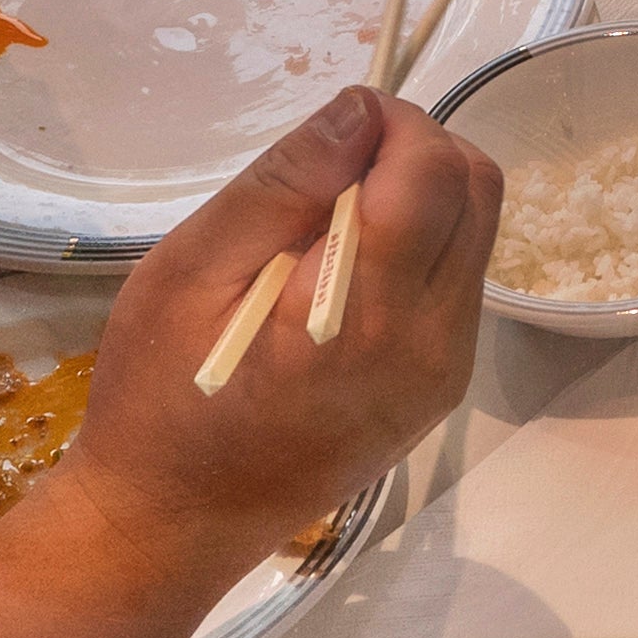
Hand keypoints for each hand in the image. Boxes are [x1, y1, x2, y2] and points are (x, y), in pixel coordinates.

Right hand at [65, 88, 496, 581]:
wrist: (170, 528)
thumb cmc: (158, 400)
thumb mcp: (190, 273)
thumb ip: (282, 187)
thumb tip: (359, 109)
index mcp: (368, 317)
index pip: (435, 173)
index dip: (393, 123)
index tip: (331, 131)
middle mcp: (432, 346)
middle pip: (478, 193)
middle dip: (417, 150)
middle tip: (329, 168)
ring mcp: (443, 373)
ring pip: (475, 235)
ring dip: (420, 197)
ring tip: (323, 226)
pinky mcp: (437, 390)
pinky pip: (455, 284)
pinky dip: (417, 248)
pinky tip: (338, 275)